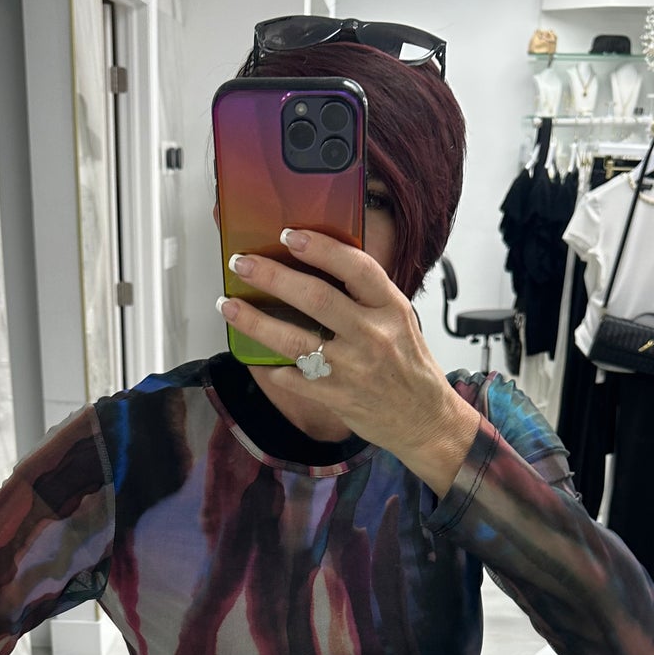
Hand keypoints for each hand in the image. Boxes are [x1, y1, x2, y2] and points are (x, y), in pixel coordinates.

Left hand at [218, 228, 462, 460]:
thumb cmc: (408, 365)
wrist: (425, 420)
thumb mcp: (399, 320)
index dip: (320, 248)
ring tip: (228, 305)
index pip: (355, 267)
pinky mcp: (337, 397)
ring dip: (255, 321)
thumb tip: (317, 267)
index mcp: (390, 308)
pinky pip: (292, 378)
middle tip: (242, 264)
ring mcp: (353, 369)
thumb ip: (366, 296)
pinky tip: (252, 355)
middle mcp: (372, 335)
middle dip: (272, 276)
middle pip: (315, 298)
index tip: (289, 235)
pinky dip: (268, 367)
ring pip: (294, 340)